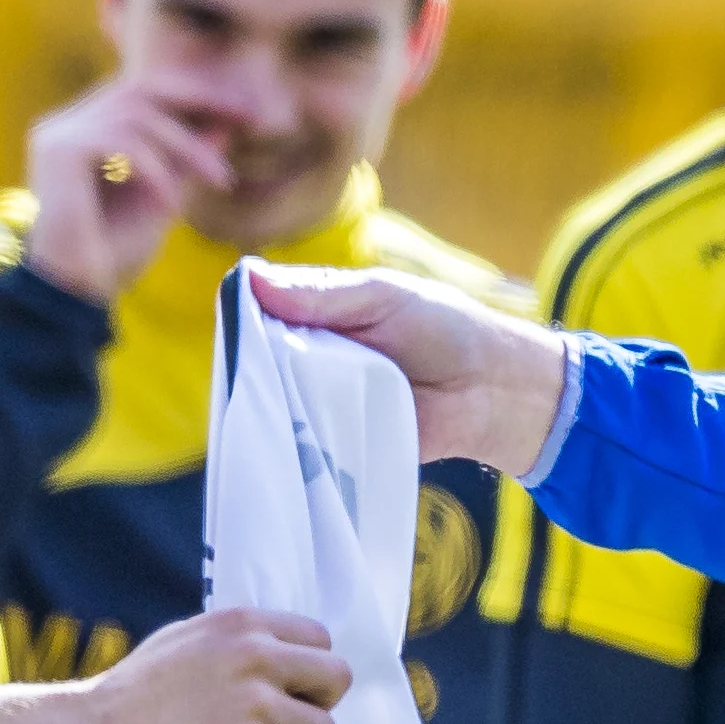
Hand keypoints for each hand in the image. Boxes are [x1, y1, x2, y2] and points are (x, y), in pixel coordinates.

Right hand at [25, 74, 232, 306]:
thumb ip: (186, 159)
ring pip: (138, 114)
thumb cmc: (112, 255)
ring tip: (222, 179)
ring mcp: (58, 132)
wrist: (71, 295)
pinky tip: (172, 205)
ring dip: (189, 146)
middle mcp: (68, 123)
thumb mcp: (165, 197)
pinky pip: (123, 142)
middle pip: (142, 88)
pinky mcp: (58, 150)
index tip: (246, 112)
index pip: (146, 93)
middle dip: (201, 99)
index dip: (196, 95)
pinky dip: (156, 171)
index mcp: (88, 129)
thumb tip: (225, 125)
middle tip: (248, 118)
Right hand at [71, 606, 348, 723]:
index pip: (318, 638)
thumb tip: (277, 659)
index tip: (293, 696)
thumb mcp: (184, 642)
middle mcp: (255, 656)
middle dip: (320, 707)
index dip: (310, 672)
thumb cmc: (126, 699)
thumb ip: (234, 644)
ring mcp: (255, 706)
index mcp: (241, 625)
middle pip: (337, 678)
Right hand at [249, 265, 571, 476]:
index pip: (261, 317)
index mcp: (318, 317)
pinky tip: (278, 447)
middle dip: (250, 372)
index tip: (229, 331)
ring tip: (254, 414)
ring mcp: (325, 404)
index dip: (242, 323)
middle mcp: (313, 360)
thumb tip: (249, 276)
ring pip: (279, 408)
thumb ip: (322, 293)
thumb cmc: (444, 328)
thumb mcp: (382, 297)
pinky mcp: (341, 445)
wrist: (495, 391)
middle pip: (262, 366)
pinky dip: (295, 446)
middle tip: (238, 379)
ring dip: (270, 410)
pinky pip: (307, 447)